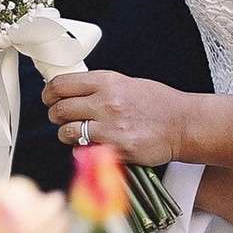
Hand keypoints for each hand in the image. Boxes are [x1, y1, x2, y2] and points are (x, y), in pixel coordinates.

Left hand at [43, 66, 193, 164]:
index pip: (62, 84)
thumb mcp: (127, 83)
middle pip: (59, 109)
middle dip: (54, 115)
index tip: (48, 97)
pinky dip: (82, 149)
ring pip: (67, 131)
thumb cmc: (158, 103)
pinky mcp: (115, 149)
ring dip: (66, 133)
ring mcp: (110, 127)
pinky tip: (93, 144)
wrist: (183, 124)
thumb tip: (71, 91)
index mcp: (108, 81)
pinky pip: (83, 150)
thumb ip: (99, 87)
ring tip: (75, 133)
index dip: (49, 92)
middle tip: (60, 117)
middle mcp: (106, 102)